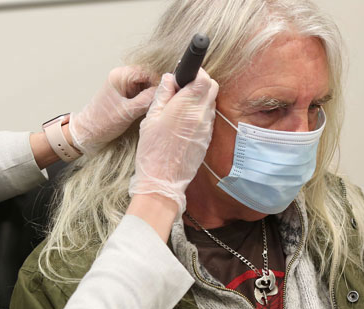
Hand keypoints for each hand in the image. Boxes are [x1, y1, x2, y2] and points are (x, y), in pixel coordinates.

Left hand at [68, 66, 156, 155]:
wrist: (88, 133)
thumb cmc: (101, 122)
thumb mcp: (127, 112)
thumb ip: (146, 100)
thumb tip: (163, 91)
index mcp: (119, 76)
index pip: (147, 72)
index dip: (157, 83)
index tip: (164, 96)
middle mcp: (121, 77)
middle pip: (147, 78)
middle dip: (154, 90)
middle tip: (159, 104)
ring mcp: (123, 86)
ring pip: (145, 87)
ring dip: (150, 97)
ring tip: (151, 109)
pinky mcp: (124, 95)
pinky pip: (140, 94)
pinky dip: (145, 101)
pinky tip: (145, 111)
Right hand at [128, 69, 218, 212]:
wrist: (163, 181)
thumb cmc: (153, 151)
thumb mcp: (151, 119)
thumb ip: (163, 95)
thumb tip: (169, 79)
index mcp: (186, 107)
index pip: (203, 78)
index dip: (196, 72)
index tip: (185, 74)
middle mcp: (201, 115)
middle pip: (211, 87)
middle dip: (200, 83)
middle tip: (183, 88)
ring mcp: (207, 127)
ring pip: (211, 102)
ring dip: (200, 98)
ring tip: (180, 106)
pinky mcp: (207, 138)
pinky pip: (208, 117)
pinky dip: (199, 113)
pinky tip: (184, 121)